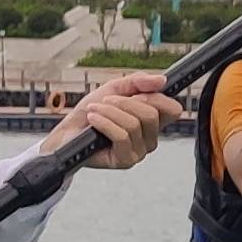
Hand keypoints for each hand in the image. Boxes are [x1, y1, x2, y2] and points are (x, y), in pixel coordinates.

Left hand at [44, 73, 169, 163]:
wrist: (68, 132)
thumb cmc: (92, 113)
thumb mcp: (115, 88)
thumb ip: (138, 82)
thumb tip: (162, 80)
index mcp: (153, 121)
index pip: (173, 110)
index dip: (157, 97)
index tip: (136, 92)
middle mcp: (150, 138)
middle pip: (151, 114)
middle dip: (125, 102)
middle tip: (107, 100)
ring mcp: (139, 152)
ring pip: (133, 124)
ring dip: (109, 111)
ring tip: (94, 109)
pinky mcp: (125, 161)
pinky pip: (121, 137)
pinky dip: (104, 123)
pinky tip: (93, 119)